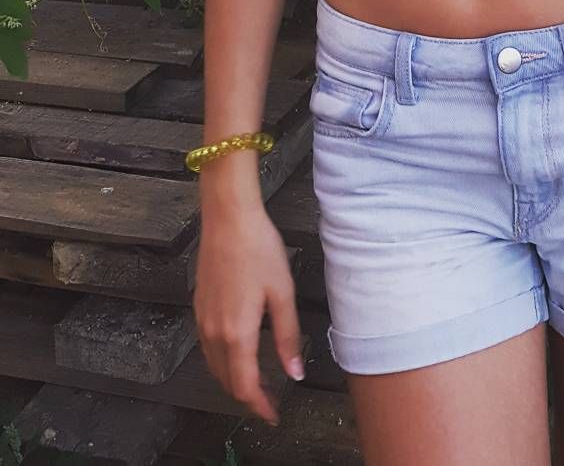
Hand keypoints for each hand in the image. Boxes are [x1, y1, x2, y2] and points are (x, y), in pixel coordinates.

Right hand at [194, 206, 303, 425]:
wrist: (228, 220)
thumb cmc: (258, 250)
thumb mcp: (283, 293)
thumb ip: (287, 336)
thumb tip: (294, 372)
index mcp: (237, 333)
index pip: (244, 386)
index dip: (258, 405)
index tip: (273, 414)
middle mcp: (214, 333)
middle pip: (226, 380)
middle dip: (247, 396)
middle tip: (269, 401)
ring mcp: (202, 320)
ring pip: (214, 366)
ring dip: (233, 380)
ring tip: (257, 382)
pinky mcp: (199, 307)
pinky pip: (208, 348)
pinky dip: (222, 362)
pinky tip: (237, 354)